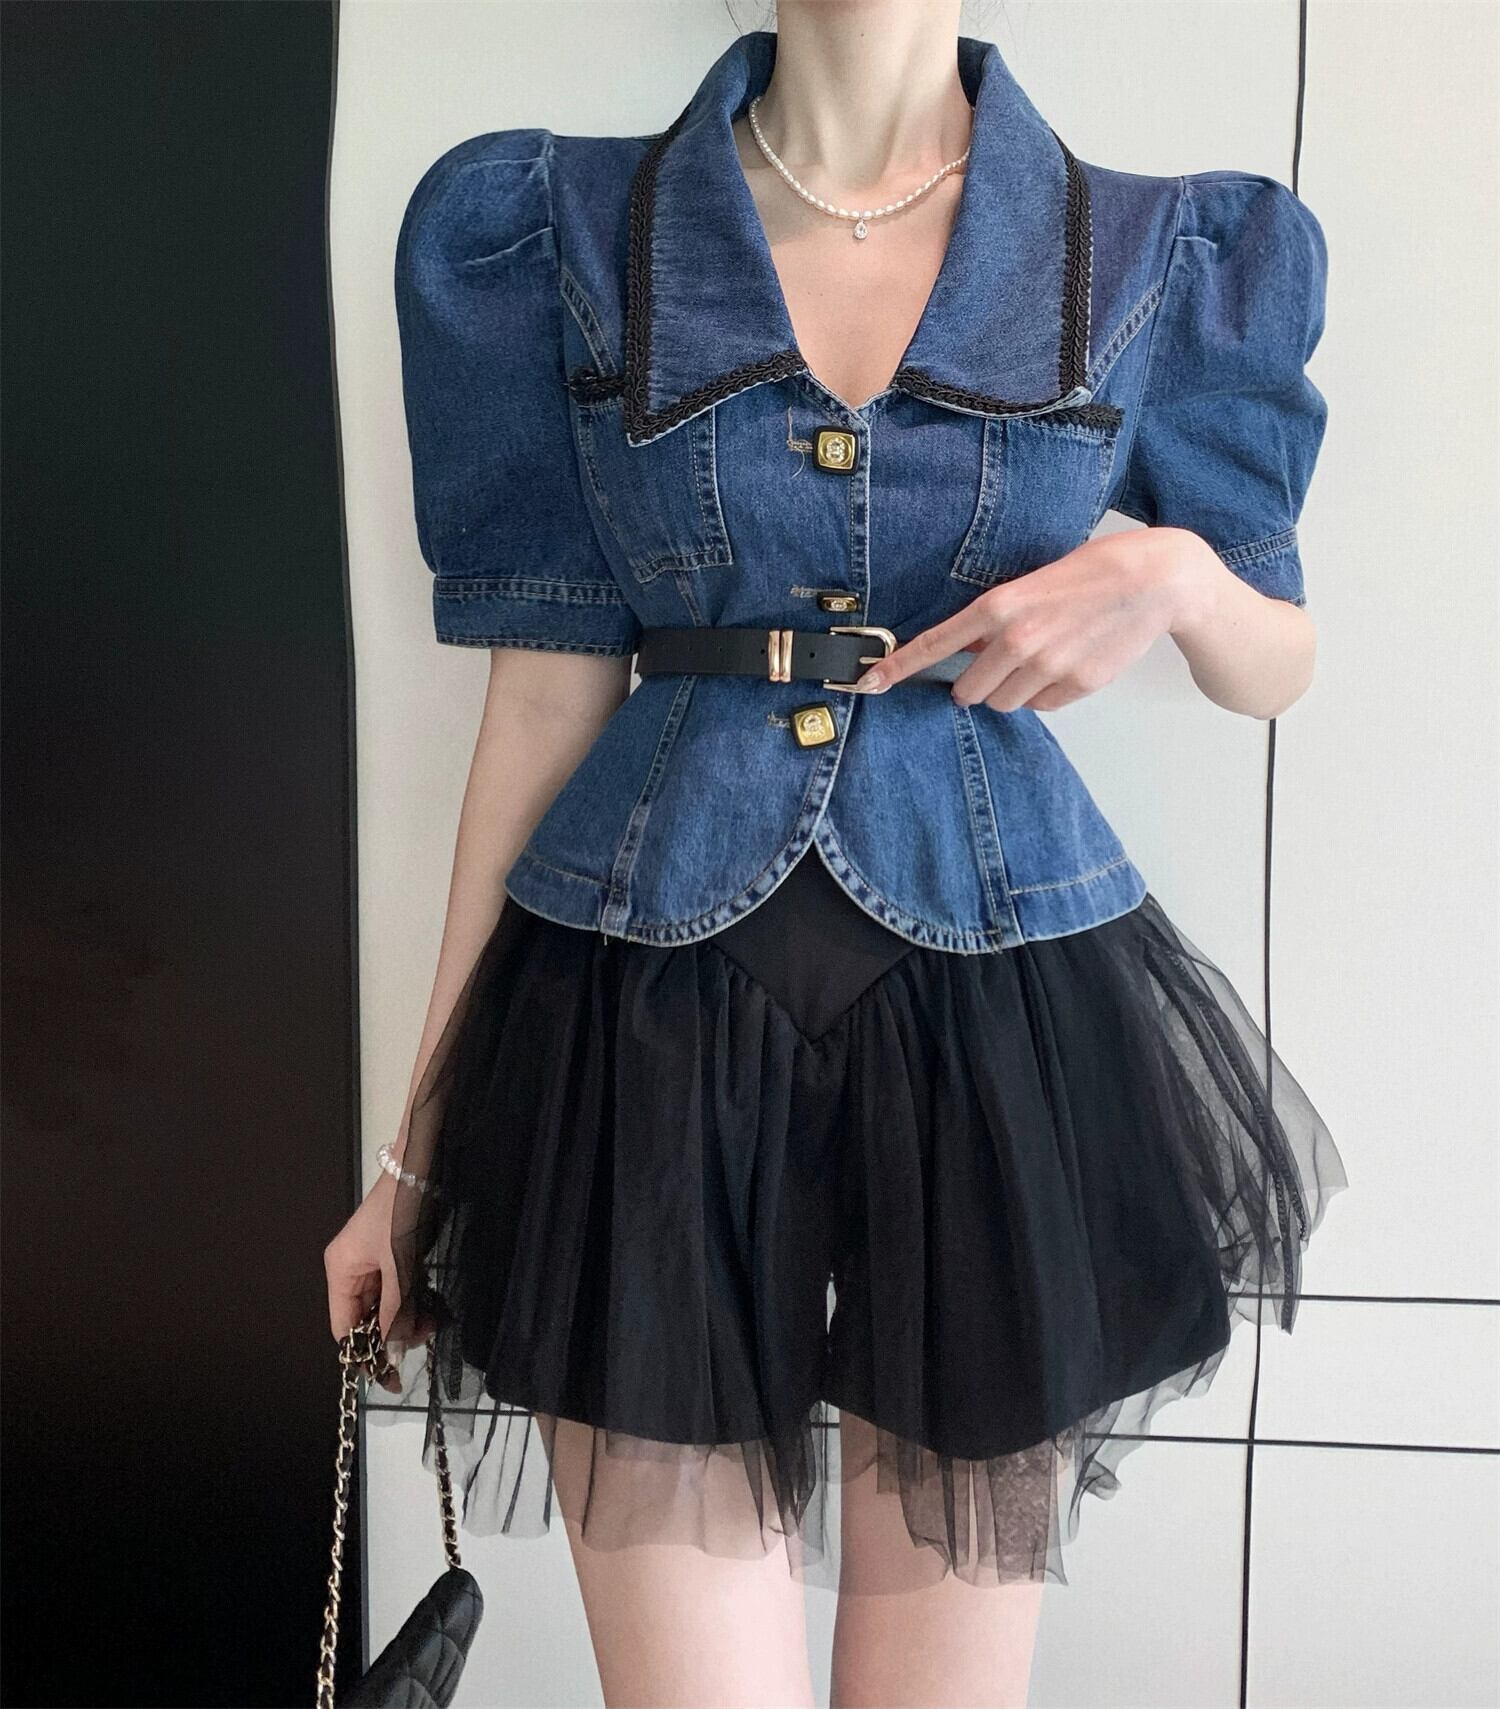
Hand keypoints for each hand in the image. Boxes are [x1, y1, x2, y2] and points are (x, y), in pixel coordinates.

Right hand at [323, 1169, 432, 1391]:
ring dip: (408, 1316)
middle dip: (393, 1332)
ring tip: (434, 1320)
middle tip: (424, 1335)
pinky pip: (397, 1288)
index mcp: (341, 1271)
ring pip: (385, 1305)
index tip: (389, 1376)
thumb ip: (397, 1309)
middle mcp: (351, 1269)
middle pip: (365, 1318)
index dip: (364, 1353)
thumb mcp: (399, 1265)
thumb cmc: (403, 1211)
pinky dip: (413, 1299)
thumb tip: (394, 1353)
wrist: (421, 1167)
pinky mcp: (391, 1254)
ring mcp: (371, 1261)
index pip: (343, 1328)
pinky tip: (432, 1306)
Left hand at [855, 530, 1210, 711]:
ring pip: (1004, 704)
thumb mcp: (1032, 581)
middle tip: (995, 666)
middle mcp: (1017, 641)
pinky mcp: (1076, 686)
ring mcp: (1047, 667)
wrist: (1158, 580)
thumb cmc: (1095, 570)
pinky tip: (1065, 665)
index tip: (870, 682)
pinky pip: (1041, 706)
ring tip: (1038, 660)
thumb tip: (968, 650)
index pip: (934, 645)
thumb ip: (996, 618)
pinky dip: (1044, 694)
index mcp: (999, 607)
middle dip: (974, 685)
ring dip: (1011, 691)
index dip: (897, 668)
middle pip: (969, 692)